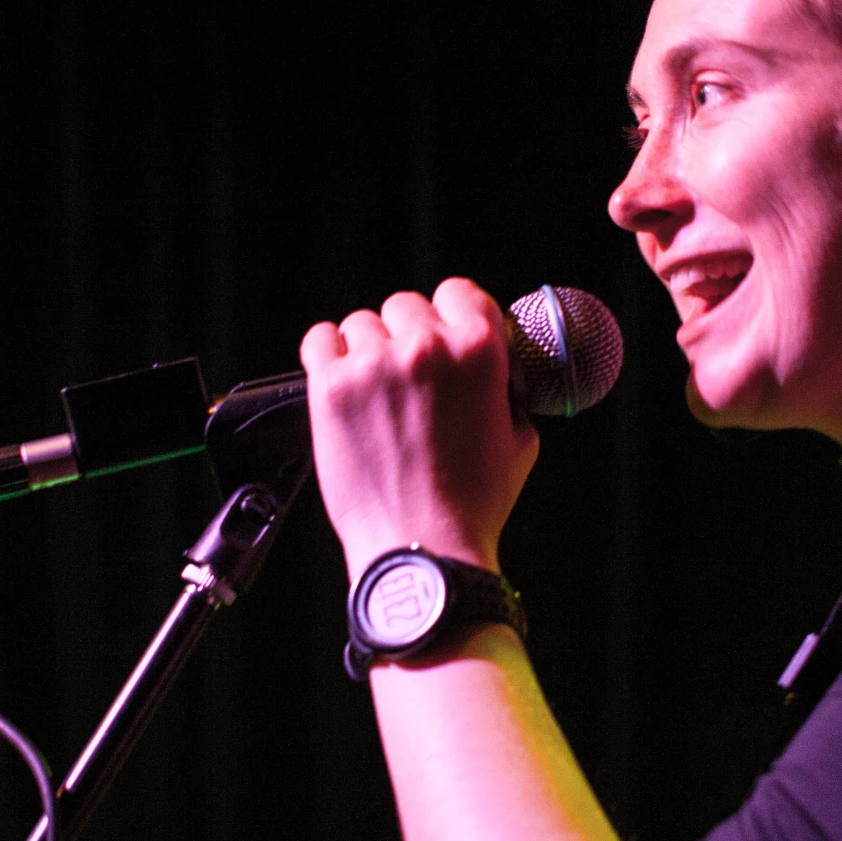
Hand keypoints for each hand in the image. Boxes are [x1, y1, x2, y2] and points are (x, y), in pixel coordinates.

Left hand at [300, 278, 540, 582]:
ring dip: (368, 349)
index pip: (459, 290)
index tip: (445, 333)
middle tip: (410, 378)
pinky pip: (320, 339)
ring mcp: (373, 365)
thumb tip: (498, 372)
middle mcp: (426, 347)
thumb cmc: (474, 504)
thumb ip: (507, 390)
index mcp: (479, 349)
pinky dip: (328, 355)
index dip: (452, 313)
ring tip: (375, 392)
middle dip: (409, 336)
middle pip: (406, 306)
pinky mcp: (330, 388)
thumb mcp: (520, 438)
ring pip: (362, 324)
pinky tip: (342, 381)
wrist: (422, 550)